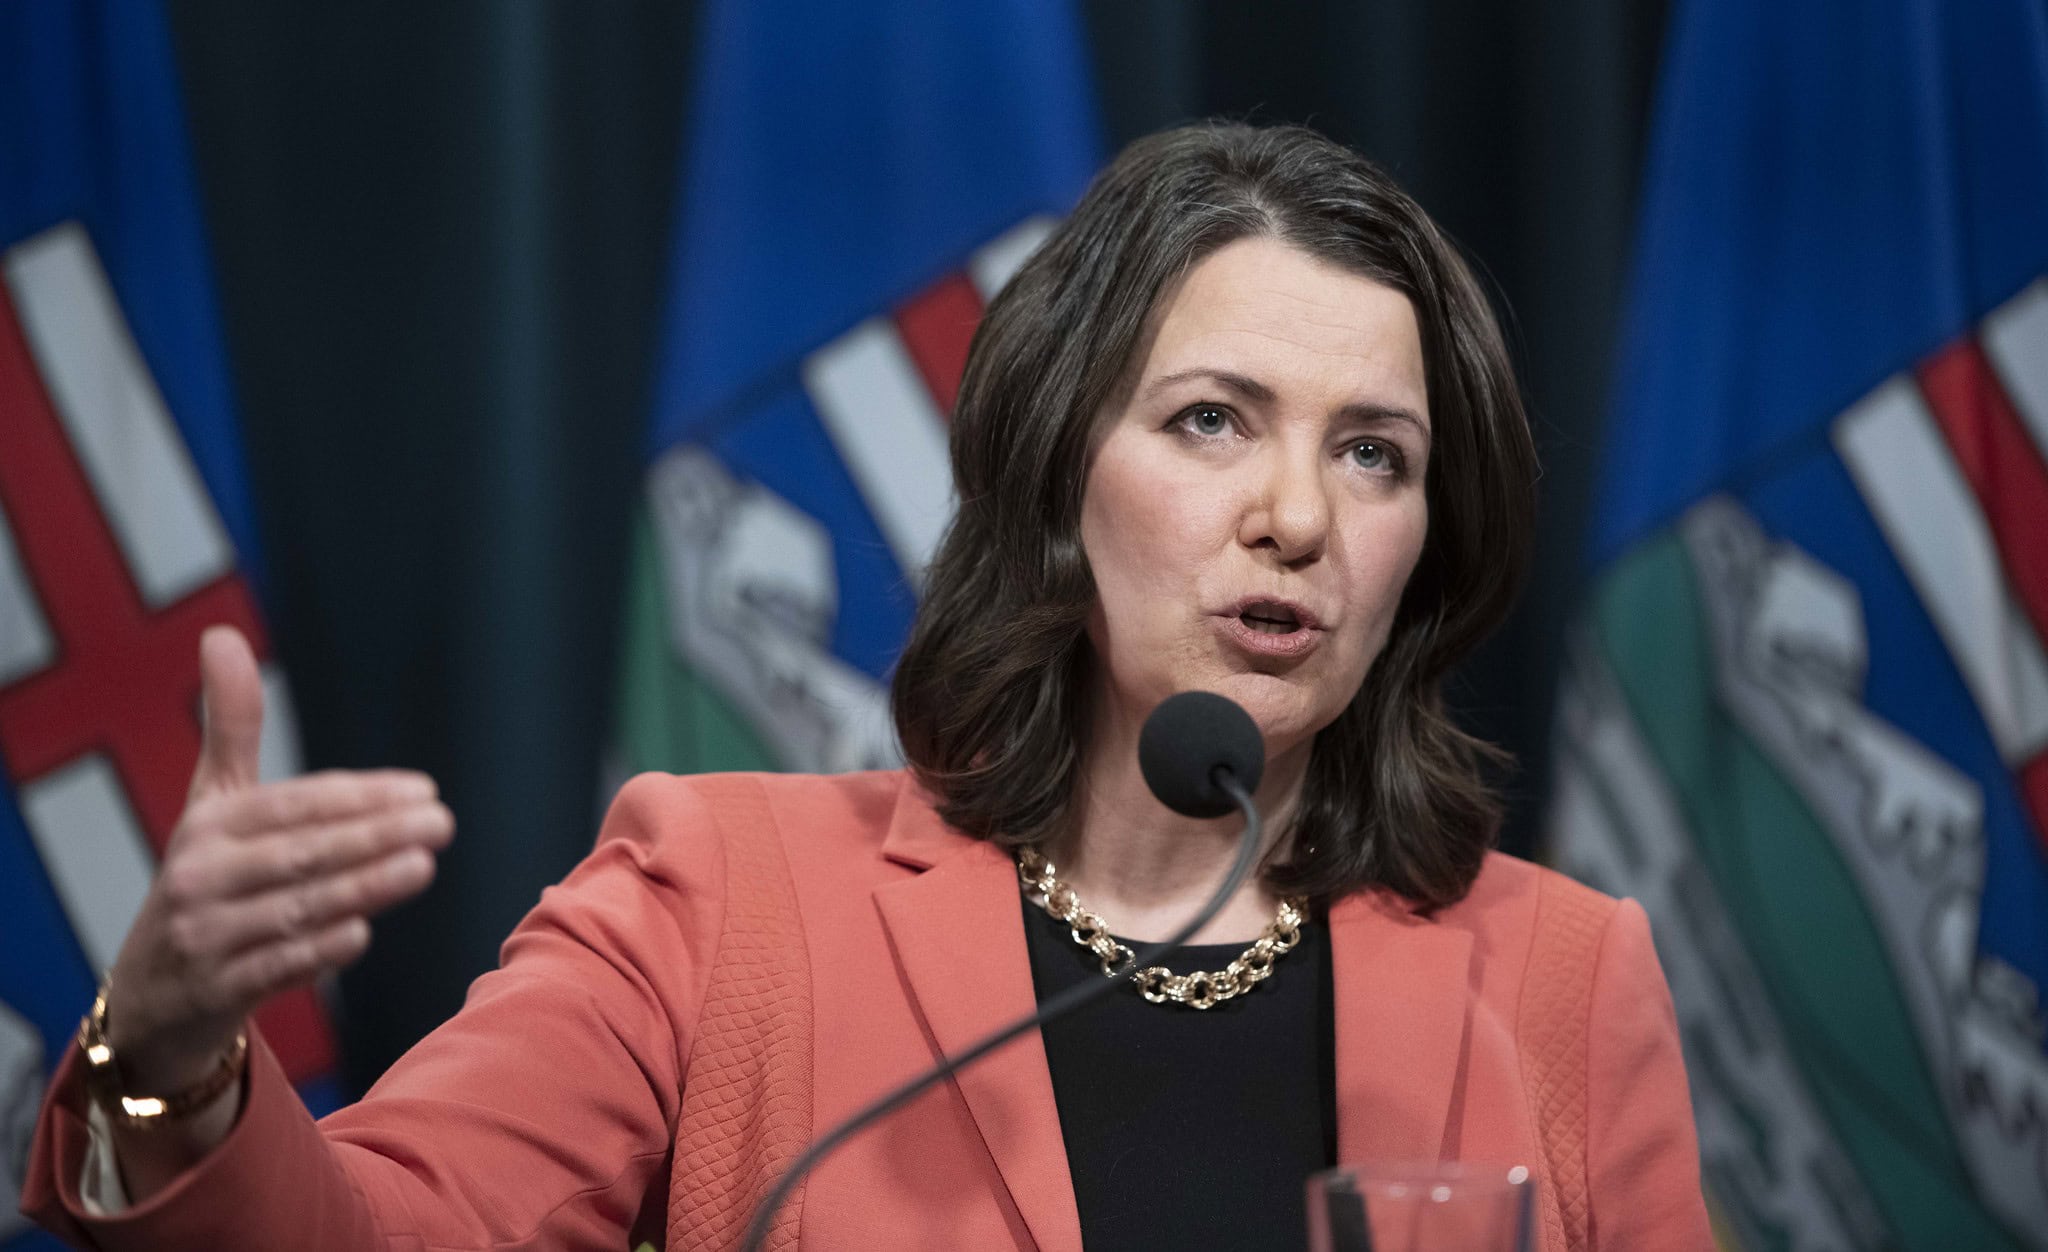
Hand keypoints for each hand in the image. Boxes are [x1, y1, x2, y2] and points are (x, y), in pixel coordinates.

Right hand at [102, 626, 453, 1090]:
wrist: (149, 999)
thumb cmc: (204, 882)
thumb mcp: (212, 805)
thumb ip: (232, 726)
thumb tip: (222, 634)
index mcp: (208, 826)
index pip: (293, 805)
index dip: (358, 797)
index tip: (423, 791)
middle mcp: (200, 877)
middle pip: (301, 853)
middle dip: (375, 836)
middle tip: (442, 823)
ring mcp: (205, 937)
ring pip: (295, 908)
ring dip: (362, 887)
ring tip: (421, 865)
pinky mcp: (213, 992)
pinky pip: (272, 969)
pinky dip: (316, 951)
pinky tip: (361, 932)